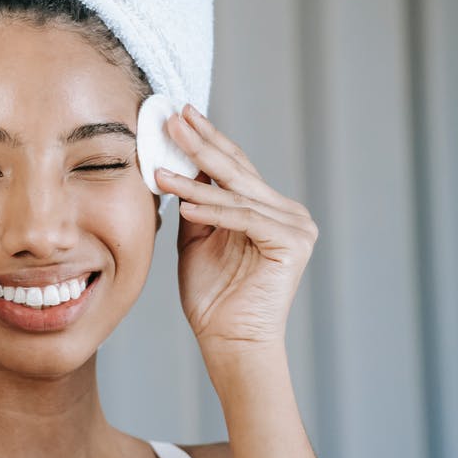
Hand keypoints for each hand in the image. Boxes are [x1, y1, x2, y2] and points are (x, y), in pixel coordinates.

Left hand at [154, 104, 317, 352]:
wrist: (230, 341)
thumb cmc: (213, 297)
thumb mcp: (196, 238)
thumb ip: (194, 201)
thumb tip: (178, 163)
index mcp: (268, 209)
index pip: (234, 167)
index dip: (205, 140)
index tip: (177, 116)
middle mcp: (287, 212)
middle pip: (238, 171)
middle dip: (201, 143)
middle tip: (173, 118)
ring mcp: (296, 226)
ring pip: (238, 193)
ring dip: (196, 179)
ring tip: (161, 169)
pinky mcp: (293, 243)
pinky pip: (246, 218)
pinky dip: (214, 211)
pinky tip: (185, 204)